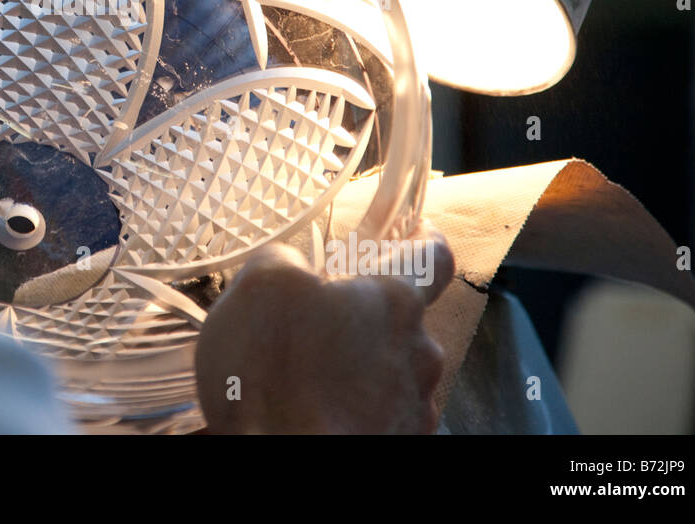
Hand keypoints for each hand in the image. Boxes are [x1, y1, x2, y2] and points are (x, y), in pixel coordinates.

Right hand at [195, 224, 452, 433]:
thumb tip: (292, 265)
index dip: (425, 240)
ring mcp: (414, 407)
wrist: (280, 459)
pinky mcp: (399, 444)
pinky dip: (357, 408)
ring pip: (394, 370)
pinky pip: (384, 414)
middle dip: (369, 317)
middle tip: (322, 323)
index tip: (415, 234)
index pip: (435, 258)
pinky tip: (318, 409)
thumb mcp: (259, 286)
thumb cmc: (272, 373)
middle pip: (405, 320)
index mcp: (393, 301)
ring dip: (363, 367)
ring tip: (311, 378)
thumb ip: (284, 260)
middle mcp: (419, 352)